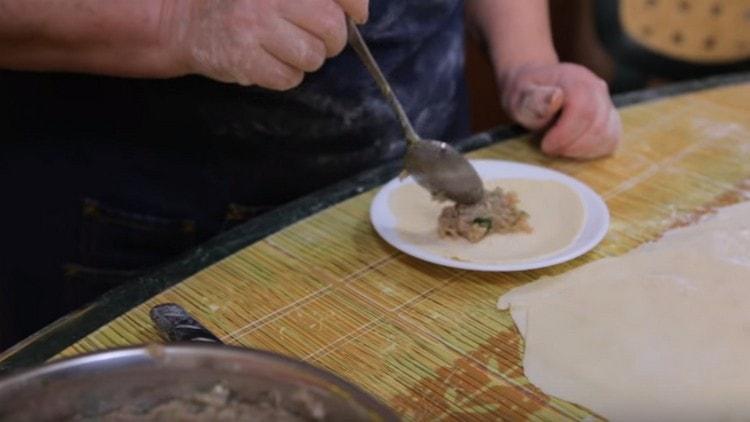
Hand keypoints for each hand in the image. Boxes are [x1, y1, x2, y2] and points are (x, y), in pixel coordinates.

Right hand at [168, 0, 367, 89]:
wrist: (183, 21)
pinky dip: (284, 76)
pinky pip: (289, 78)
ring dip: (305, 59)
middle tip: (313, 38)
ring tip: (282, 47)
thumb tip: (359, 11)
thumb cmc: (240, 4)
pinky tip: (267, 61)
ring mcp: (255, 26)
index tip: (357, 16)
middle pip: (332, 28)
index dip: (355, 4)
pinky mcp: (244, 58)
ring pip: (313, 57)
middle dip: (330, 40)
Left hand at [500, 63, 620, 158]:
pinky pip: (611, 140)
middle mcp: (596, 87)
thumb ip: (535, 100)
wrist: (535, 90)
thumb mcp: (520, 97)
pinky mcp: (610, 119)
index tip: (545, 145)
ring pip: (607, 135)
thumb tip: (556, 98)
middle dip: (572, 145)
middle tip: (549, 148)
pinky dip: (592, 151)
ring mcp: (607, 103)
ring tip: (559, 147)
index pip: (583, 110)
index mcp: (575, 78)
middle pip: (597, 125)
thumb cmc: (526, 95)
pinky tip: (572, 149)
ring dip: (581, 150)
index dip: (565, 134)